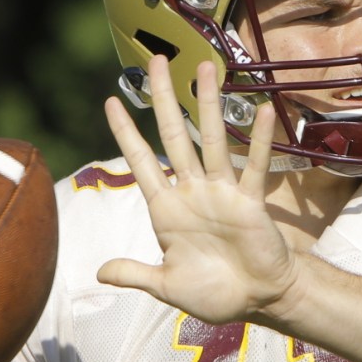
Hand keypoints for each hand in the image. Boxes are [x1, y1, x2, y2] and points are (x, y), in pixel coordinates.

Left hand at [98, 55, 300, 325]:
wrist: (258, 300)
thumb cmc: (214, 293)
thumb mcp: (167, 286)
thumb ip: (135, 274)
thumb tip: (99, 272)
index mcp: (166, 210)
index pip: (140, 161)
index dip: (125, 132)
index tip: (110, 101)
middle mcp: (192, 192)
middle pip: (174, 136)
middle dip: (164, 99)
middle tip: (157, 61)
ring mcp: (222, 192)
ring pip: (212, 140)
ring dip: (209, 104)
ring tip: (206, 68)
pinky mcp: (251, 201)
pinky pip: (254, 166)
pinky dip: (259, 141)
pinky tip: (263, 111)